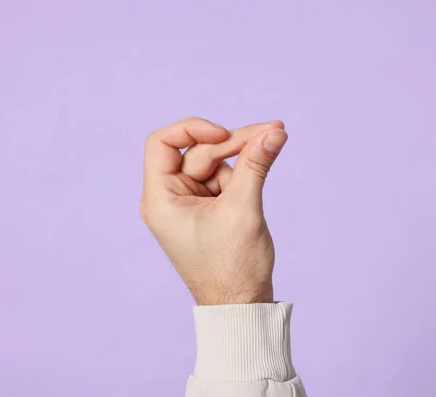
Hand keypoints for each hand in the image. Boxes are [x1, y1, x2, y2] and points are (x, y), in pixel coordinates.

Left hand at [140, 117, 287, 304]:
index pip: (163, 144)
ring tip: (273, 144)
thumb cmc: (232, 268)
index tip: (224, 133)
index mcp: (161, 199)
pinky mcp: (209, 211)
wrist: (242, 305)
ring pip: (215, 165)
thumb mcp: (243, 209)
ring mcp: (190, 205)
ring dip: (243, 157)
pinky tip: (263, 166)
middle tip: (272, 130)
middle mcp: (170, 199)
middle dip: (235, 142)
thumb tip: (274, 132)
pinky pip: (224, 180)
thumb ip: (256, 165)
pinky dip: (244, 173)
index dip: (193, 129)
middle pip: (199, 152)